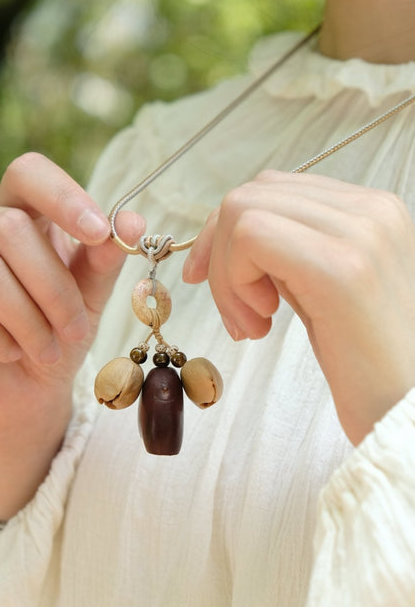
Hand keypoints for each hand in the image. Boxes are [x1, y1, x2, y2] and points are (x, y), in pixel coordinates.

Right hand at [0, 152, 143, 517]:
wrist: (21, 397)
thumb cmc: (56, 336)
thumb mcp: (90, 297)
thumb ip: (105, 259)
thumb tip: (133, 222)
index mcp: (17, 212)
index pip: (28, 173)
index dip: (62, 196)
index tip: (99, 233)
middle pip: (9, 229)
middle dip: (53, 287)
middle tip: (75, 330)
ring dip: (27, 319)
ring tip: (47, 350)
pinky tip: (9, 351)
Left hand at [183, 170, 414, 444]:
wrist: (410, 417)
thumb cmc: (370, 365)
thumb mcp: (328, 288)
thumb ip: (291, 249)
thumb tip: (226, 235)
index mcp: (374, 210)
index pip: (274, 188)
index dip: (227, 230)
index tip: (210, 276)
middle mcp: (373, 210)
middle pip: (254, 193)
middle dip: (220, 252)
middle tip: (236, 313)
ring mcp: (360, 233)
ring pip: (244, 211)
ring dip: (227, 273)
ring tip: (252, 324)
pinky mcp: (341, 268)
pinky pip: (250, 236)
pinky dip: (234, 280)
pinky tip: (260, 323)